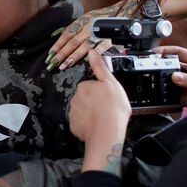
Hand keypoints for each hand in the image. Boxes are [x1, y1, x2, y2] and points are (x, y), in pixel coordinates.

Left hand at [47, 0, 140, 70]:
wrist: (123, 10)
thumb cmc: (103, 16)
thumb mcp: (86, 18)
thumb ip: (74, 28)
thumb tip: (57, 35)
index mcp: (82, 21)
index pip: (66, 34)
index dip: (58, 45)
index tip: (50, 54)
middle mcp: (89, 26)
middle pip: (72, 42)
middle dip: (62, 54)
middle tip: (53, 64)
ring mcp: (99, 32)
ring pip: (84, 46)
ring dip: (73, 57)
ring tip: (64, 65)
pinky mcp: (110, 38)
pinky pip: (100, 48)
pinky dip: (93, 55)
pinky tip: (85, 63)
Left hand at [70, 51, 129, 175]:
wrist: (107, 134)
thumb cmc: (112, 110)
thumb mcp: (111, 82)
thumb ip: (100, 67)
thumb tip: (92, 52)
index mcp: (84, 86)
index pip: (91, 85)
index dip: (101, 90)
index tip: (108, 97)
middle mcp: (76, 99)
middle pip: (87, 97)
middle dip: (95, 101)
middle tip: (108, 107)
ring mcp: (74, 113)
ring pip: (84, 110)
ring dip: (92, 113)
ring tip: (104, 117)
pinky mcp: (75, 126)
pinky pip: (82, 123)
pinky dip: (89, 124)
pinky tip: (98, 125)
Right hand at [157, 45, 186, 109]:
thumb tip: (176, 77)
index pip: (180, 53)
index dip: (167, 51)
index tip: (156, 52)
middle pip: (173, 67)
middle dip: (163, 68)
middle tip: (155, 70)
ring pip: (171, 82)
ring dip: (165, 84)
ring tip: (159, 85)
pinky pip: (174, 97)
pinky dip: (168, 98)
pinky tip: (165, 97)